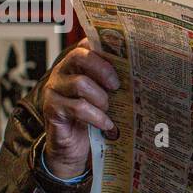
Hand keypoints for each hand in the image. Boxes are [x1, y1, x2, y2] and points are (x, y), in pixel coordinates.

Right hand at [41, 38, 120, 178]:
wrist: (74, 148)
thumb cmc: (93, 119)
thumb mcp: (106, 97)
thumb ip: (114, 83)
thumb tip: (140, 74)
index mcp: (77, 64)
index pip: (87, 43)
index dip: (105, 46)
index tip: (124, 56)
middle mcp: (63, 72)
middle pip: (80, 56)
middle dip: (103, 69)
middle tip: (117, 85)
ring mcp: (54, 89)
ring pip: (80, 83)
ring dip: (100, 98)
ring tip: (108, 109)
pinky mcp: (52, 108)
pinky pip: (77, 107)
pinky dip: (97, 117)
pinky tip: (106, 125)